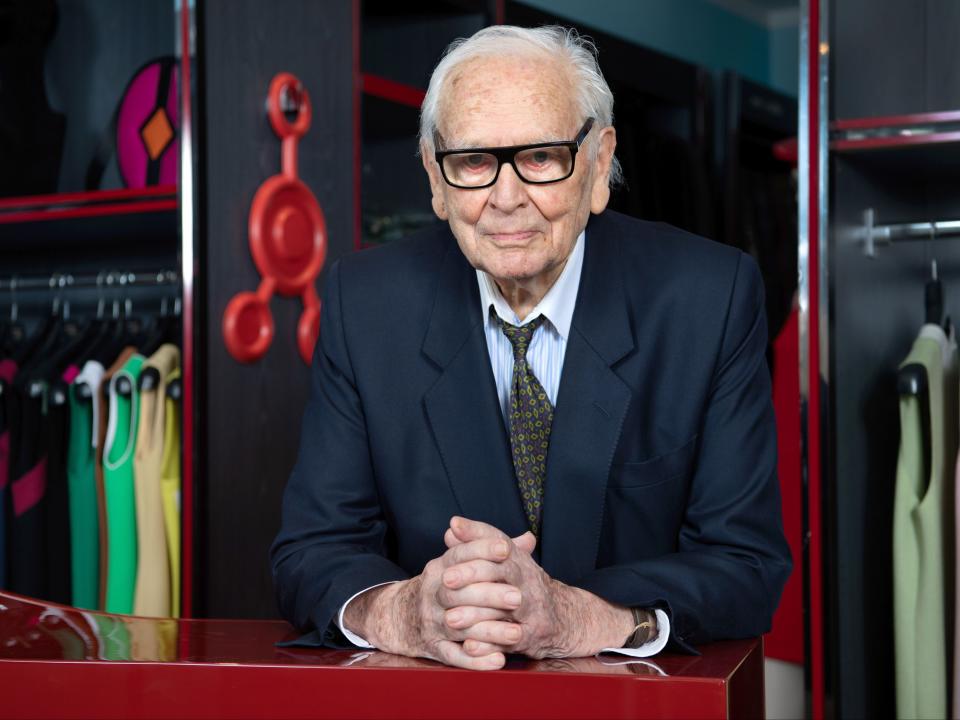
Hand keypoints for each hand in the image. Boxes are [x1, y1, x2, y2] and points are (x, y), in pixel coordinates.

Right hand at [342, 528, 530, 669]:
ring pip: (460, 626)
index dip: (481, 549)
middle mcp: (433, 593)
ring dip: (489, 631)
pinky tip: (498, 660)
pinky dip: (476, 661)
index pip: (459, 554)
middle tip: (518, 597)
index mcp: (439, 568)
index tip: (505, 549)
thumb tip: (528, 540)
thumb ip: (493, 553)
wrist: (402, 617)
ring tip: (517, 633)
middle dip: (489, 594)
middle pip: (459, 592)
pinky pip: (454, 656)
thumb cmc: (443, 586)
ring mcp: (431, 621)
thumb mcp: (459, 564)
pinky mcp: (434, 647)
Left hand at [442, 517, 635, 658]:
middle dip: (472, 574)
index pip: (498, 541)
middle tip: (445, 579)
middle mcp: (528, 581)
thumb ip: (480, 544)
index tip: (451, 531)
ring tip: (450, 618)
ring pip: (503, 609)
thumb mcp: (508, 561)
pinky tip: (468, 646)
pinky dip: (488, 645)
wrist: (564, 619)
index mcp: (520, 560)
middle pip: (501, 572)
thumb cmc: (525, 585)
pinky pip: (508, 641)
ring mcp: (531, 609)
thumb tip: (452, 528)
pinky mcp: (531, 637)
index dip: (476, 534)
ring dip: (475, 615)